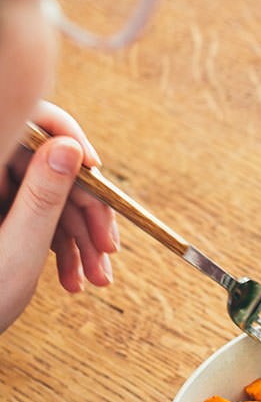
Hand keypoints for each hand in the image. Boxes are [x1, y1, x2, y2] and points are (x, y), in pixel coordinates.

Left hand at [0, 101, 117, 331]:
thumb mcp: (18, 248)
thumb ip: (45, 195)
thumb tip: (70, 146)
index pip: (33, 124)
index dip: (70, 140)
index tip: (97, 170)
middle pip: (52, 169)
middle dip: (86, 212)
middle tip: (109, 247)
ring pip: (52, 199)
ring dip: (81, 239)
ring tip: (97, 278)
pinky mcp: (1, 218)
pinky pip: (40, 219)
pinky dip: (62, 248)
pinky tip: (74, 278)